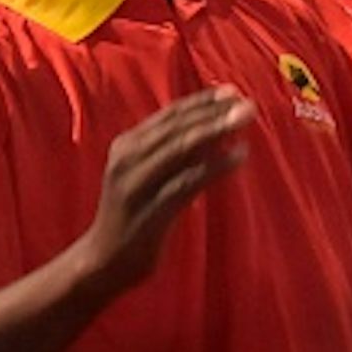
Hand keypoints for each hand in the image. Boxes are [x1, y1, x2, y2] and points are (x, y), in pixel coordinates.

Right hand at [75, 88, 252, 293]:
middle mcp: (127, 157)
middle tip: (247, 104)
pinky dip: (214, 166)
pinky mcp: (150, 208)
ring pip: (180, 148)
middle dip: (213, 113)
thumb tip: (210, 134)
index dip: (200, 102)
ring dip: (215, 131)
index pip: (167, 116)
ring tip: (244, 122)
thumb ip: (169, 156)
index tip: (231, 91)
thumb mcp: (146, 177)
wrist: (105, 259)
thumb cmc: (132, 217)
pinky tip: (238, 157)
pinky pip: (187, 182)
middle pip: (176, 128)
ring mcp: (136, 182)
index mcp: (126, 146)